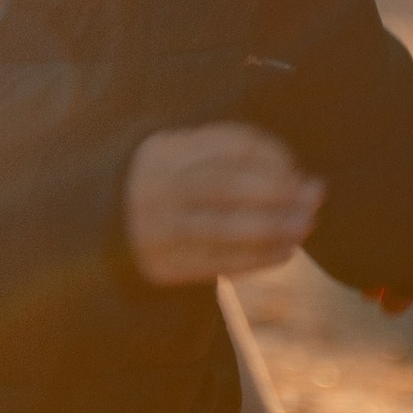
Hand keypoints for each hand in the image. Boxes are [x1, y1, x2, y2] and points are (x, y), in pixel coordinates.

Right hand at [124, 123, 323, 286]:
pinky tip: (285, 250)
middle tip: (315, 194)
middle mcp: (159, 187)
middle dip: (280, 192)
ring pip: (228, 228)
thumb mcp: (176, 155)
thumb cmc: (160, 187)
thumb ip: (222, 156)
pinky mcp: (167, 266)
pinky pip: (222, 262)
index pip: (228, 147)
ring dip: (275, 227)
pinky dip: (259, 258)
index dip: (270, 155)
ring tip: (306, 224)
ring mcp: (161, 229)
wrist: (97, 231)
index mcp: (165, 150)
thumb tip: (294, 174)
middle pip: (230, 187)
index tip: (293, 166)